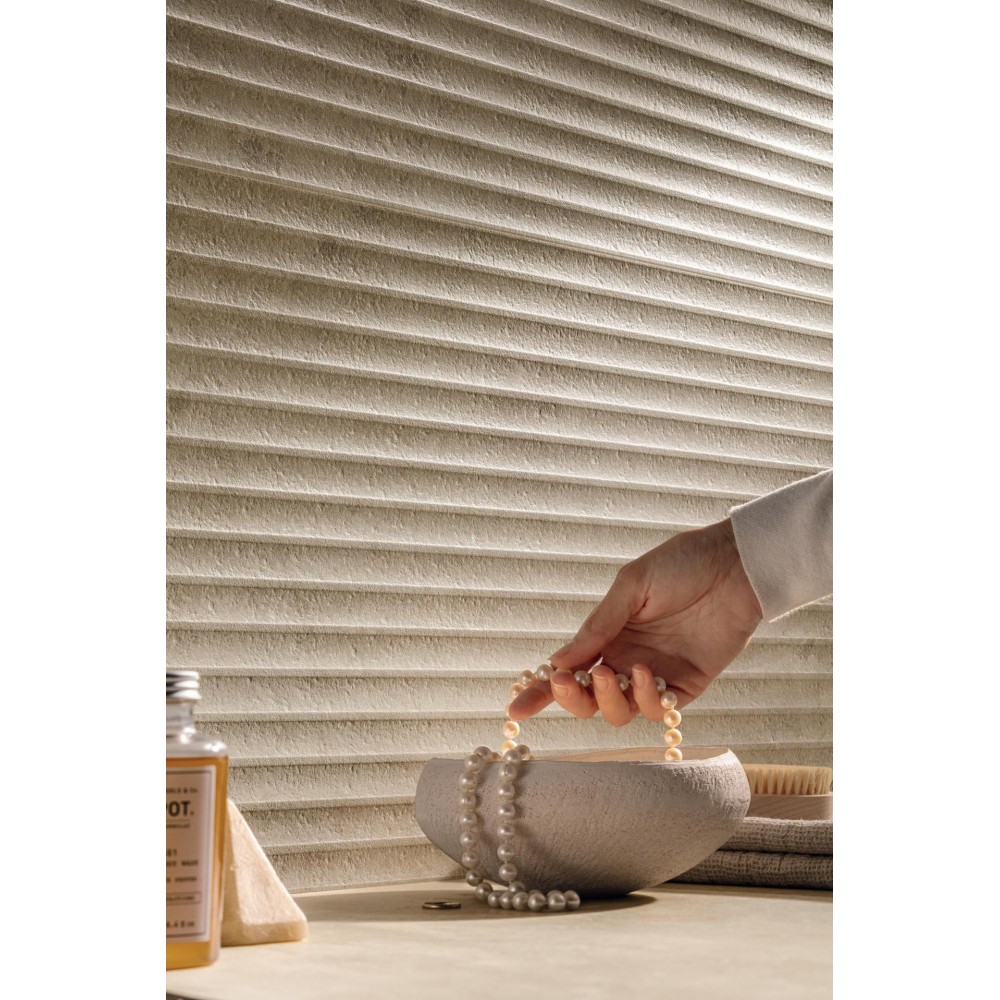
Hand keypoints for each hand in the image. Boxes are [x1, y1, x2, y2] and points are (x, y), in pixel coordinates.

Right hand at [508, 518, 762, 725]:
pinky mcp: (688, 685)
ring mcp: (656, 675)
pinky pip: (657, 710)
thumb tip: (557, 661)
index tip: (514, 708)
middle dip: (572, 699)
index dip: (541, 691)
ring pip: (619, 712)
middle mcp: (627, 659)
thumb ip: (597, 626)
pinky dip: (644, 699)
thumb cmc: (681, 564)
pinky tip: (646, 675)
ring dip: (607, 700)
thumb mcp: (631, 587)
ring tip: (611, 674)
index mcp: (608, 635)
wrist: (735, 564)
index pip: (568, 669)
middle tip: (569, 681)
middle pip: (589, 700)